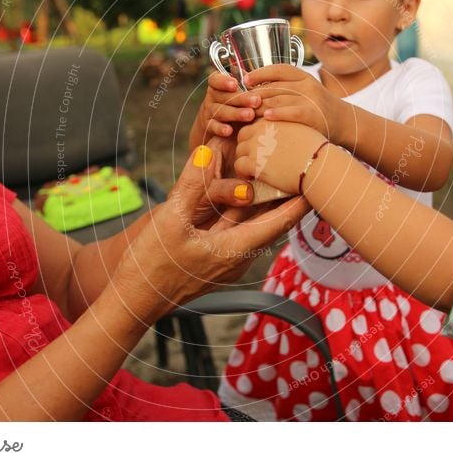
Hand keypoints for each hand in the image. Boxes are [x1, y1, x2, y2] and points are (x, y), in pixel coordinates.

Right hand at [112, 143, 308, 316]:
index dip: (301, 199)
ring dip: (265, 198)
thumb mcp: (169, 220)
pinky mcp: (214, 256)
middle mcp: (238, 255)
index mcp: (235, 249)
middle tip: (302, 166)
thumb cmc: (150, 267)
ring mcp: (226, 257)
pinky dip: (243, 206)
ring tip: (279, 170)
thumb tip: (208, 150)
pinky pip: (236, 226)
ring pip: (254, 222)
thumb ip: (191, 184)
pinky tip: (243, 186)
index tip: (318, 177)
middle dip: (288, 193)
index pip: (281, 221)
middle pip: (273, 220)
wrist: (133, 302)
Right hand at [191, 71, 260, 144]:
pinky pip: (213, 126)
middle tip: (256, 101)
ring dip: (235, 113)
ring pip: (220, 111)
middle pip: (223, 96)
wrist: (219, 124)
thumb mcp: (240, 91)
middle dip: (241, 98)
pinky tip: (229, 130)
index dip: (224, 81)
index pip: (215, 79)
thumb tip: (259, 78)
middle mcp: (212, 97)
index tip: (235, 84)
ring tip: (250, 115)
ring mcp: (209, 112)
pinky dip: (220, 128)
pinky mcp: (209, 127)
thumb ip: (247, 84)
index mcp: (218, 85)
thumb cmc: (236, 103)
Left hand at [234, 119, 326, 193]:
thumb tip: (281, 138)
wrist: (319, 165)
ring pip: (239, 150)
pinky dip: (243, 173)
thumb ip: (286, 129)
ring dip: (245, 160)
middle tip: (256, 159)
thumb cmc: (317, 152)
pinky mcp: (254, 162)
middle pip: (244, 134)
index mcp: (274, 119)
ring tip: (254, 169)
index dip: (257, 136)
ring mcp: (256, 145)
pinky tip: (252, 177)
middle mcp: (262, 129)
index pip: (256, 124)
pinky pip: (239, 165)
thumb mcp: (301, 130)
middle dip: (247, 146)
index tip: (262, 147)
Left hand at [245, 64, 344, 142]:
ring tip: (246, 113)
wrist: (343, 122)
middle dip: (254, 96)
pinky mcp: (314, 114)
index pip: (278, 70)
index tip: (246, 81)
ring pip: (279, 99)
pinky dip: (278, 113)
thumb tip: (253, 89)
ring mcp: (311, 99)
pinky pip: (292, 111)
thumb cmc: (316, 109)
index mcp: (303, 76)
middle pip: (274, 87)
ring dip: (259, 107)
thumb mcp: (304, 92)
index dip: (260, 73)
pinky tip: (266, 117)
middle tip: (239, 104)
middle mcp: (307, 84)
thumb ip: (284, 89)